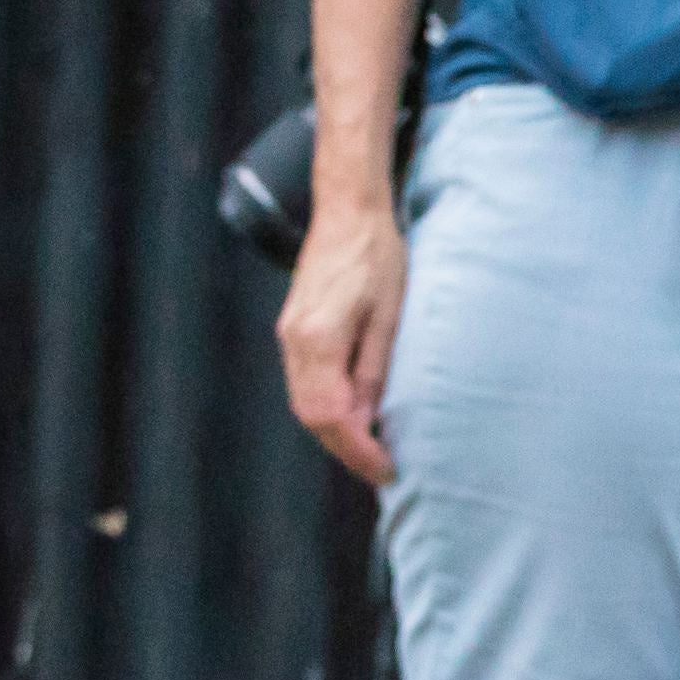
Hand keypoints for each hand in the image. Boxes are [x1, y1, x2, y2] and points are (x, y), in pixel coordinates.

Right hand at [277, 196, 406, 486]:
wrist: (348, 211)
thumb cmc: (379, 255)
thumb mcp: (391, 314)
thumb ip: (376, 369)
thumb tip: (371, 420)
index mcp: (318, 339)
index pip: (330, 415)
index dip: (357, 449)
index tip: (387, 468)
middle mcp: (294, 342)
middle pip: (311, 415)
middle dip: (346, 448)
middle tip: (383, 467)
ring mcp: (288, 335)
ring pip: (305, 402)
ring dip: (336, 430)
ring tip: (374, 448)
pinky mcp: (293, 329)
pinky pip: (306, 383)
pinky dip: (328, 406)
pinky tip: (356, 413)